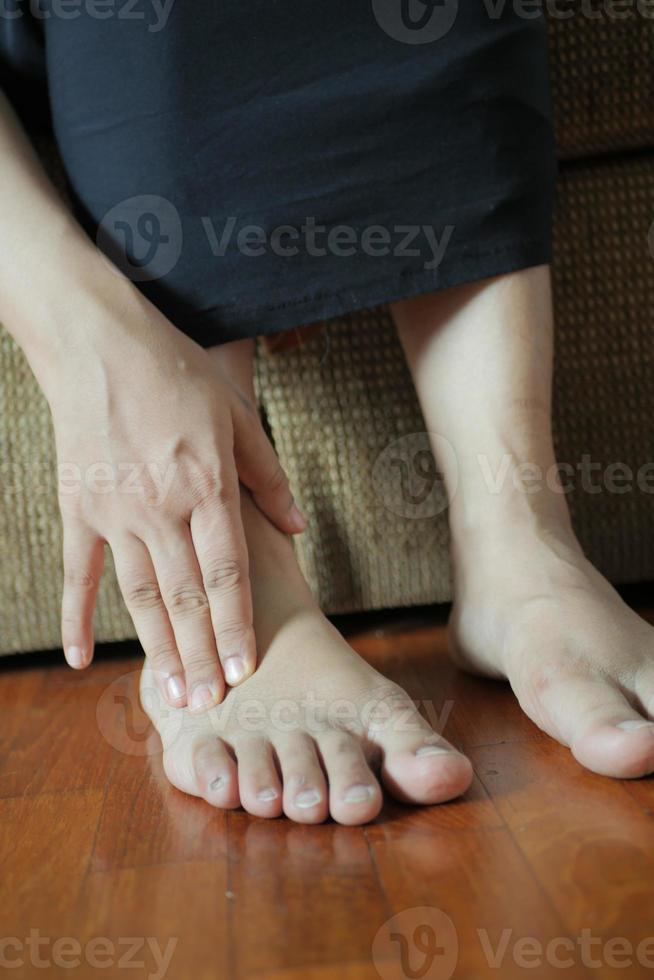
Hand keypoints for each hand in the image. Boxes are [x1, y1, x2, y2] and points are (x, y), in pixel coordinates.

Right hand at [50, 293, 303, 710]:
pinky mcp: (79, 509)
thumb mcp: (236, 416)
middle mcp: (161, 509)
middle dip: (201, 655)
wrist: (97, 341)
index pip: (227, 575)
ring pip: (139, 596)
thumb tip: (297, 527)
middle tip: (210, 705)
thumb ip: (267, 478)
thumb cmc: (175, 372)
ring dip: (156, 649)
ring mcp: (115, 513)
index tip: (245, 671)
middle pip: (184, 598)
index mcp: (206, 486)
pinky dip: (77, 619)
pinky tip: (80, 660)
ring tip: (169, 694)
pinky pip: (80, 574)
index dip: (237, 627)